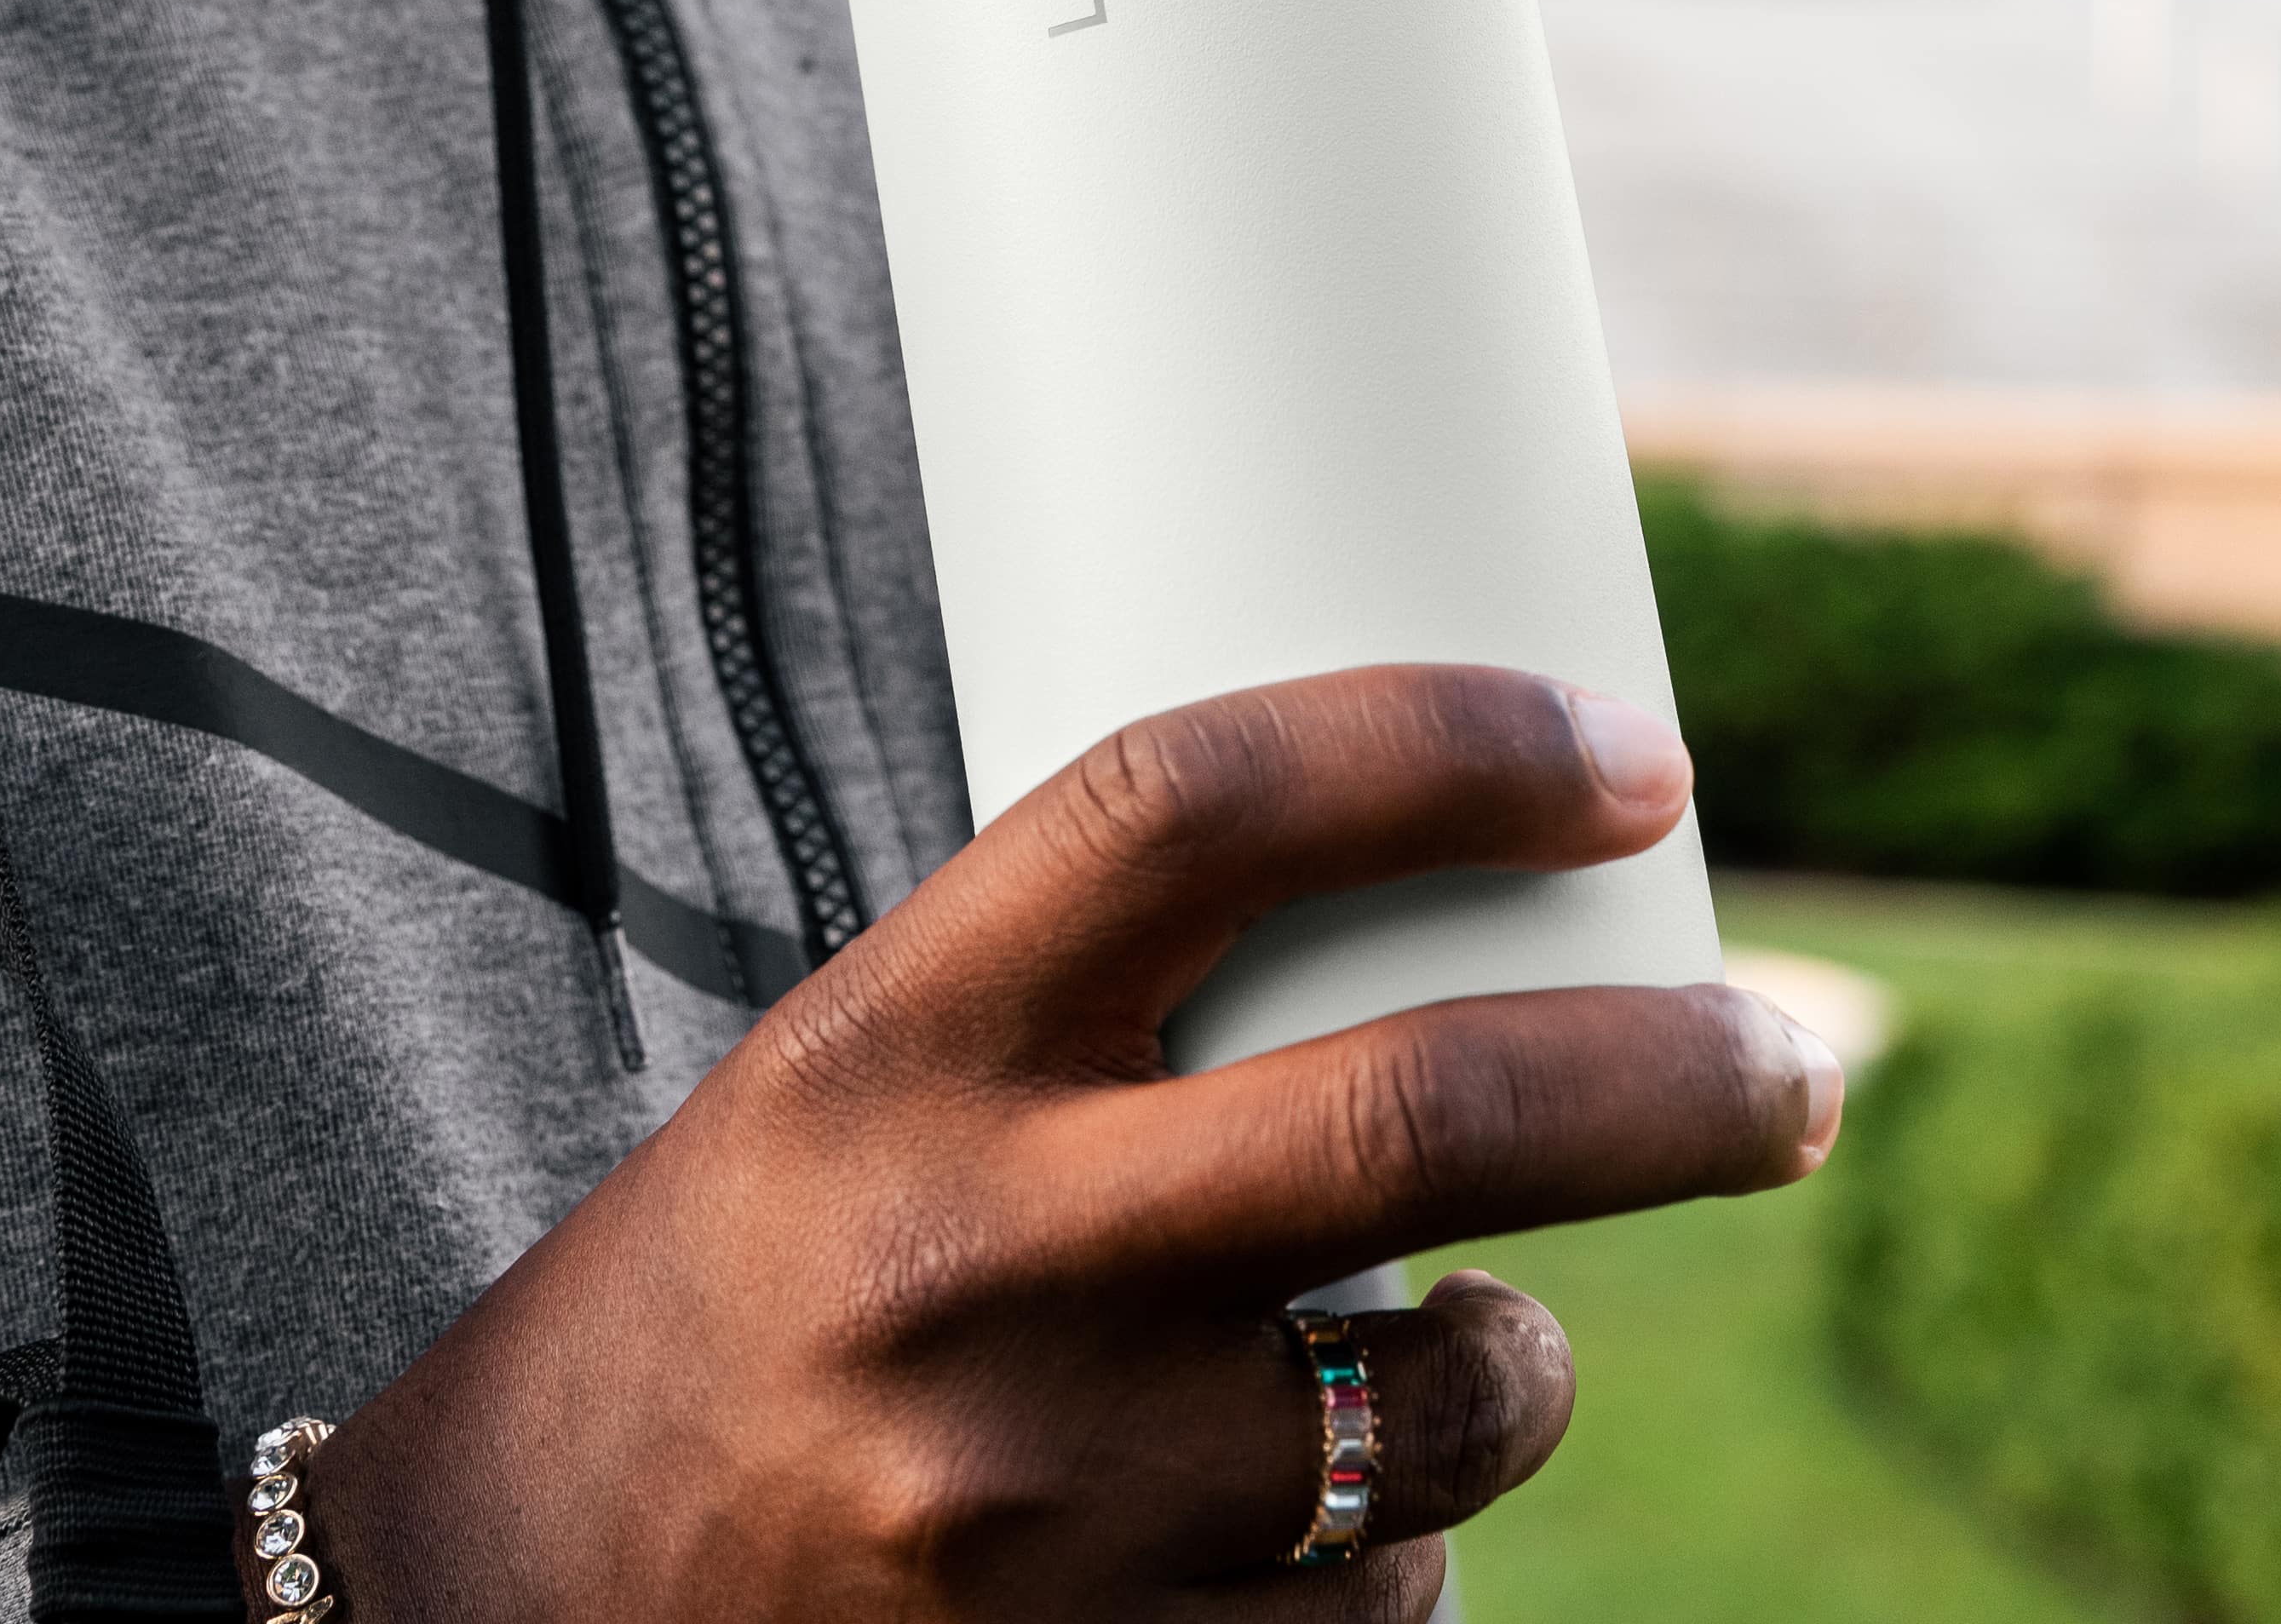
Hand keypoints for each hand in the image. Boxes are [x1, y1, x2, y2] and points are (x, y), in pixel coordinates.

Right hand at [303, 664, 1837, 1621]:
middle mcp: (971, 1262)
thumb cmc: (717, 1313)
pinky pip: (1383, 1622)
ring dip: (1519, 1367)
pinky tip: (1311, 1535)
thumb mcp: (841, 1091)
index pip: (1201, 804)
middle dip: (1678, 1078)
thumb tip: (1430, 922)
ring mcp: (1046, 1507)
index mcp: (888, 1051)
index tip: (1625, 749)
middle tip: (1790, 1062)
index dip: (1447, 744)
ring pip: (1446, 1408)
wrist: (491, 1620)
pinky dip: (1401, 1567)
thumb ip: (1087, 1022)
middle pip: (1423, 1113)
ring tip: (1481, 1342)